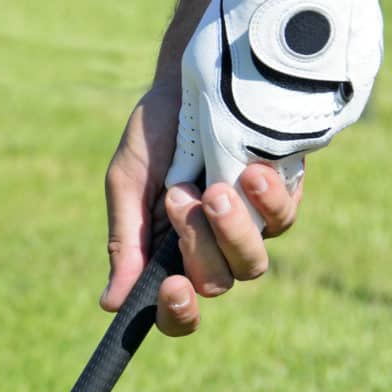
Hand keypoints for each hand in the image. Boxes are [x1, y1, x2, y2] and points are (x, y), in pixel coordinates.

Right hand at [102, 82, 302, 335]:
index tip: (172, 287)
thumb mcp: (127, 183)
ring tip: (215, 186)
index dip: (177, 313)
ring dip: (231, 230)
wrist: (191, 78)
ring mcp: (249, 227)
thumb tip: (110, 303)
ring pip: (252, 263)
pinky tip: (250, 173)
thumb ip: (126, 240)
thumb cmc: (155, 133)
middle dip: (198, 245)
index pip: (177, 309)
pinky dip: (266, 201)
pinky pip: (282, 220)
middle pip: (217, 284)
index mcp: (168, 252)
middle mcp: (211, 247)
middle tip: (179, 196)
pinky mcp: (280, 200)